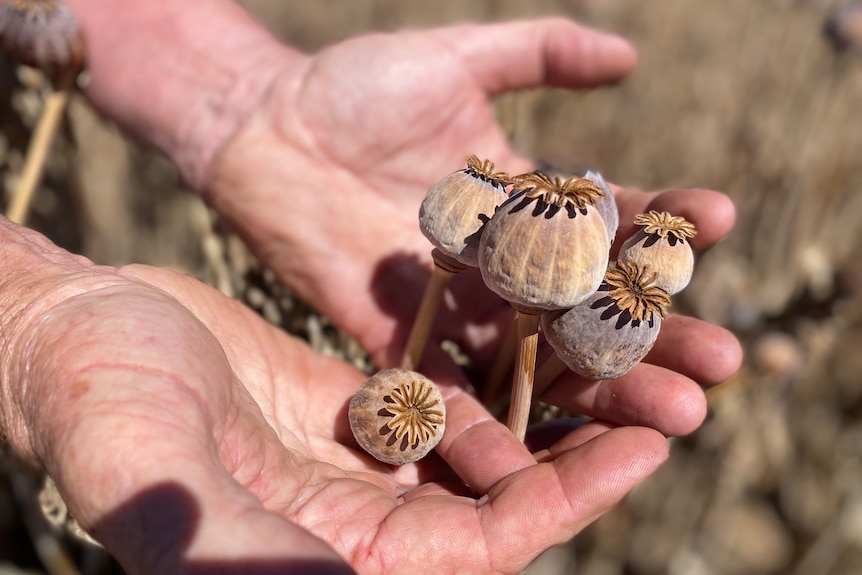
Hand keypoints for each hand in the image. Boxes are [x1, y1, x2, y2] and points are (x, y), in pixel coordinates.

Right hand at [1, 223, 673, 574]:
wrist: (75, 335)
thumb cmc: (96, 409)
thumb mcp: (161, 482)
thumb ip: (240, 548)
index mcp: (328, 558)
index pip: (475, 553)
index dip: (562, 509)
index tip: (640, 451)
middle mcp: (353, 524)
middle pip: (497, 502)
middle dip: (581, 457)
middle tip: (663, 399)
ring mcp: (355, 462)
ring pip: (480, 449)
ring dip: (549, 410)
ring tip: (618, 356)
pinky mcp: (350, 406)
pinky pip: (442, 397)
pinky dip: (492, 371)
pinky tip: (540, 328)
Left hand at [204, 18, 739, 437]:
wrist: (263, 129)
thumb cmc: (355, 87)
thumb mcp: (454, 60)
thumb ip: (538, 54)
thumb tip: (630, 58)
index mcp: (524, 203)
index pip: (610, 219)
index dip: (664, 221)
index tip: (719, 221)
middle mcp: (502, 265)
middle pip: (592, 307)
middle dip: (658, 333)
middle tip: (722, 362)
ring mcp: (456, 308)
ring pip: (542, 358)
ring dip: (608, 388)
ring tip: (679, 412)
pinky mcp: (404, 342)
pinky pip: (457, 389)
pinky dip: (502, 418)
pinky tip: (557, 447)